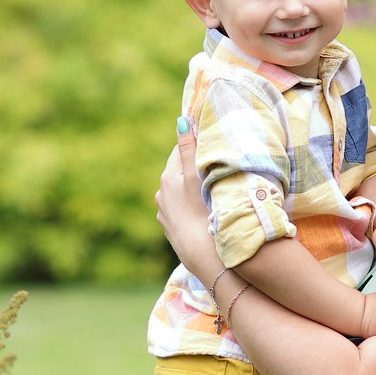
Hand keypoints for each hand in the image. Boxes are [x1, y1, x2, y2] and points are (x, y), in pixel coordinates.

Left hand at [156, 128, 219, 283]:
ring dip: (191, 187)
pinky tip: (202, 211)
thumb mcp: (196, 176)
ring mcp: (165, 213)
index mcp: (168, 178)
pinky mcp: (171, 228)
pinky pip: (181, 210)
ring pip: (180, 191)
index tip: (210, 144)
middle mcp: (162, 194)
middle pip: (178, 171)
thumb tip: (181, 120)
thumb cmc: (202, 211)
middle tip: (213, 166)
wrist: (202, 254)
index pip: (180, 150)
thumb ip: (188, 148)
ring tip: (210, 190)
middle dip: (193, 167)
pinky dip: (189, 206)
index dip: (196, 145)